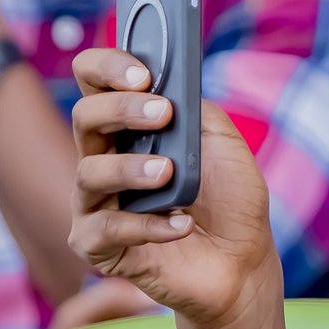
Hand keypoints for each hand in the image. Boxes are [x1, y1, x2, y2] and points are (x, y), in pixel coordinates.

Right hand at [67, 48, 281, 328]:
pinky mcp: (101, 248)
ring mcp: (98, 204)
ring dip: (130, 168)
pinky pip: (104, 230)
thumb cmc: (231, 200)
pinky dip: (146, 225)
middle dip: (121, 108)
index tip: (144, 72)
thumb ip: (197, 110)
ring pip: (88, 173)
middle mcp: (105, 160)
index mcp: (129, 128)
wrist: (243, 261)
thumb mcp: (223, 144)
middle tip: (163, 113)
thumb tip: (173, 84)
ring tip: (168, 174)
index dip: (108, 67)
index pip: (95, 81)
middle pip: (84, 116)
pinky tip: (181, 224)